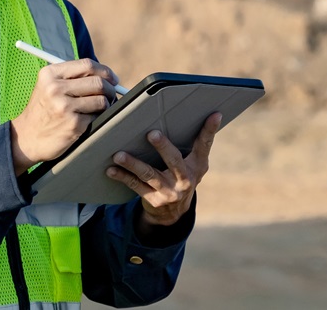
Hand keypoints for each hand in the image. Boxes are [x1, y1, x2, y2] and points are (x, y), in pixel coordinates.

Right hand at [10, 59, 119, 174]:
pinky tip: (87, 122)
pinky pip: (98, 117)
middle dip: (110, 89)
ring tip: (97, 110)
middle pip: (98, 82)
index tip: (112, 79)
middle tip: (111, 95)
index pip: (87, 65)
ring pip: (101, 100)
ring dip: (105, 106)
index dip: (105, 71)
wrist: (26, 138)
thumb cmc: (44, 110)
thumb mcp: (49, 87)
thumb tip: (107, 76)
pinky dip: (98, 119)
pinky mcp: (73, 124)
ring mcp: (64, 107)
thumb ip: (72, 77)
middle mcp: (56, 88)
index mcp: (50, 74)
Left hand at [106, 112, 221, 229]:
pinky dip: (123, 176)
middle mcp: (185, 179)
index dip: (210, 130)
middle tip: (152, 134)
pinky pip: (136, 186)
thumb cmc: (180, 177)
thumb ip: (191, 145)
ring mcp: (170, 191)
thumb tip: (185, 115)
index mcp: (197, 166)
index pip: (204, 145)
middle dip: (163, 147)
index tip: (215, 114)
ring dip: (133, 164)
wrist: (173, 213)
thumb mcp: (191, 165)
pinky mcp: (154, 200)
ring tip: (119, 155)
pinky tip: (111, 169)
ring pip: (150, 174)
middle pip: (174, 160)